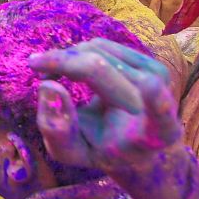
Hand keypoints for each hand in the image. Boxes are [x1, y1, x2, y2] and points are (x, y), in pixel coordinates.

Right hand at [28, 38, 182, 180]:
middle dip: (65, 62)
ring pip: (101, 50)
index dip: (156, 96)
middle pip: (106, 68)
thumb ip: (58, 130)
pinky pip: (103, 45)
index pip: (161, 110)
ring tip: (51, 76)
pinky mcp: (146, 59)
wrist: (131, 140)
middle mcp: (163, 97)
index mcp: (153, 132)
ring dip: (67, 57)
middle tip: (35, 66)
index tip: (150, 86)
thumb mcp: (73, 153)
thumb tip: (49, 86)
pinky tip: (66, 69)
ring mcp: (157, 73)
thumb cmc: (101, 150)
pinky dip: (77, 52)